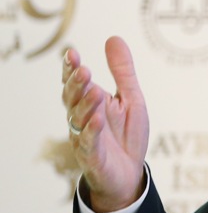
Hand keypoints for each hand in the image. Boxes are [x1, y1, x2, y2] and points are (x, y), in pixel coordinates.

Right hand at [62, 36, 149, 212]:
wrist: (129, 174)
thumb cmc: (126, 135)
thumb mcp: (131, 98)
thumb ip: (122, 72)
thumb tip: (113, 38)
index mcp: (90, 103)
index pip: (76, 83)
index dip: (71, 69)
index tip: (72, 54)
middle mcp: (82, 119)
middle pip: (72, 99)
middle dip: (76, 85)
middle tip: (83, 70)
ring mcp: (85, 138)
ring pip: (79, 119)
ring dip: (85, 105)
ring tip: (94, 90)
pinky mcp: (93, 157)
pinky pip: (90, 143)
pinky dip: (92, 131)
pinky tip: (98, 119)